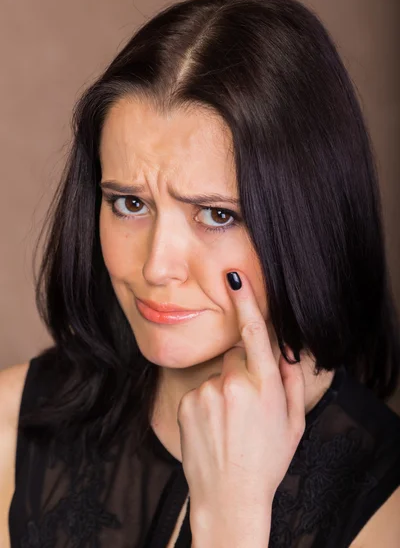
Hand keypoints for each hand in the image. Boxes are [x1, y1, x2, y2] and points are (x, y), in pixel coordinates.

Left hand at [177, 270, 305, 539]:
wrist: (229, 499)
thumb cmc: (267, 462)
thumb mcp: (293, 424)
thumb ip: (292, 382)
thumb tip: (287, 352)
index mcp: (265, 386)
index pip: (254, 334)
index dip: (246, 303)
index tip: (235, 277)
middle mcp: (233, 384)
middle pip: (235, 358)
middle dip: (241, 372)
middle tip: (246, 408)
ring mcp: (206, 394)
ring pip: (216, 376)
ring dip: (222, 391)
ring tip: (228, 425)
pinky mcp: (186, 404)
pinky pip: (198, 391)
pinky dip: (205, 404)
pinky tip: (212, 429)